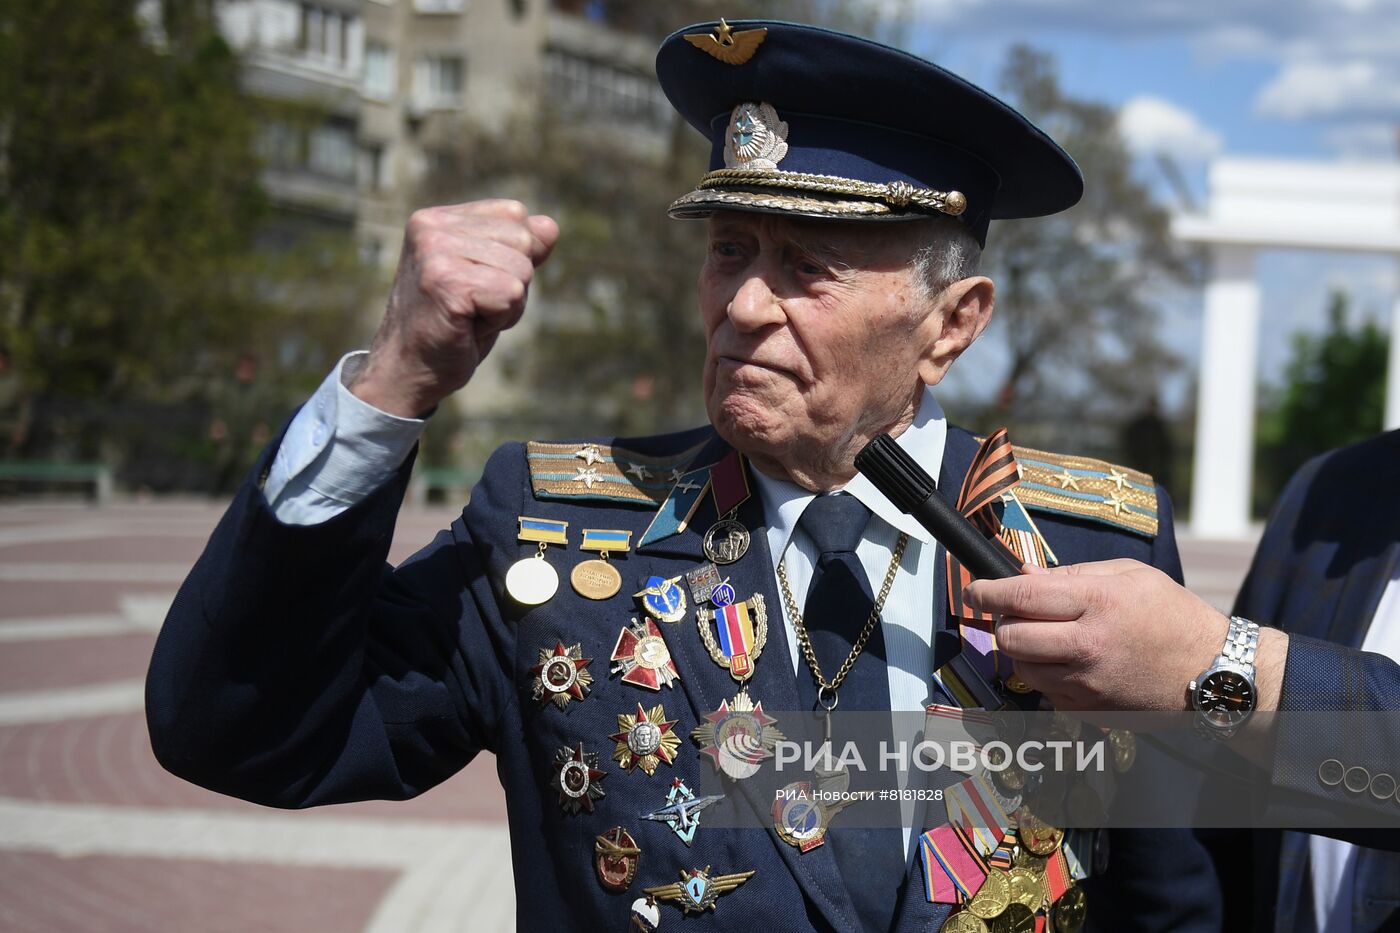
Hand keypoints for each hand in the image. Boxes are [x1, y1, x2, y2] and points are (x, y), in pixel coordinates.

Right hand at [352, 200, 558, 416]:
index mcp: (438, 218)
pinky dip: (500, 320)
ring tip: (468, 317)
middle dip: (512, 284)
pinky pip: (511, 294)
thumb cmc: (451, 327)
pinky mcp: (445, 282)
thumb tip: (550, 227)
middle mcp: (432, 226)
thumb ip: (519, 249)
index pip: (516, 214)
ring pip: (521, 270)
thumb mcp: (490, 277)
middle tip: (473, 307)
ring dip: (506, 306)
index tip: (476, 285)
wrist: (406, 371)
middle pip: (524, 241)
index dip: (513, 258)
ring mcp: (436, 252)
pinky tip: (466, 327)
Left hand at [963, 559, 1227, 711]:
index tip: (975, 590)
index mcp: (1098, 602)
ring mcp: (1088, 684)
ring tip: (1048, 638)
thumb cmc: (1173, 616)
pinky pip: (1045, 694)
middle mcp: (1088, 645)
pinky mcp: (1091, 711)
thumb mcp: (1132, 575)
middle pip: (1011, 638)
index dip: (988, 592)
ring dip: (1023, 652)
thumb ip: (1073, 572)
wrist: (1212, 672)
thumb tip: (1023, 575)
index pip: (1022, 597)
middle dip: (1004, 623)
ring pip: (1022, 669)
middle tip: (1016, 614)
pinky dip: (1047, 677)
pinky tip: (1069, 664)